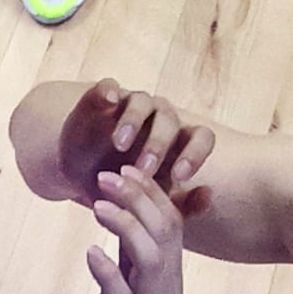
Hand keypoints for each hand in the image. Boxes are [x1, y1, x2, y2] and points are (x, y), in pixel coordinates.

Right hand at [12, 79, 214, 210]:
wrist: (83, 175)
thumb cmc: (125, 189)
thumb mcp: (150, 204)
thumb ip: (181, 206)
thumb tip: (209, 194)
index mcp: (177, 142)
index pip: (200, 137)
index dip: (195, 153)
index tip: (179, 176)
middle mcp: (158, 119)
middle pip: (170, 120)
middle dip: (158, 145)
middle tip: (143, 169)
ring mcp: (130, 105)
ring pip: (143, 102)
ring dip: (134, 121)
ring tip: (119, 144)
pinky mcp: (101, 97)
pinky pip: (108, 86)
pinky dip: (109, 91)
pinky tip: (109, 100)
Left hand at [66, 164, 187, 293]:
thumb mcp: (131, 283)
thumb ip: (135, 248)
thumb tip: (138, 202)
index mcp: (170, 279)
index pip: (173, 225)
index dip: (153, 191)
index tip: (127, 165)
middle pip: (166, 235)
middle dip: (139, 198)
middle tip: (107, 174)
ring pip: (152, 261)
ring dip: (125, 226)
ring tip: (97, 205)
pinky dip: (108, 272)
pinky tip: (91, 253)